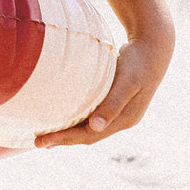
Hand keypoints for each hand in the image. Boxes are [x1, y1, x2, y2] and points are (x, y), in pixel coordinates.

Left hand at [35, 33, 172, 148]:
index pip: (90, 135)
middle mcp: (121, 120)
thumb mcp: (127, 81)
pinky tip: (63, 116)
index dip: (66, 139)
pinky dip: (76, 119)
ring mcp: (118, 112)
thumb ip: (112, 103)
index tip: (43, 140)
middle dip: (63, 139)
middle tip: (36, 142)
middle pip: (88, 136)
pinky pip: (90, 116)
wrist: (153, 47)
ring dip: (68, 132)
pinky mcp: (113, 101)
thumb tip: (95, 127)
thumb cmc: (138, 62)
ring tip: (45, 135)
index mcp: (125, 119)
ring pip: (89, 128)